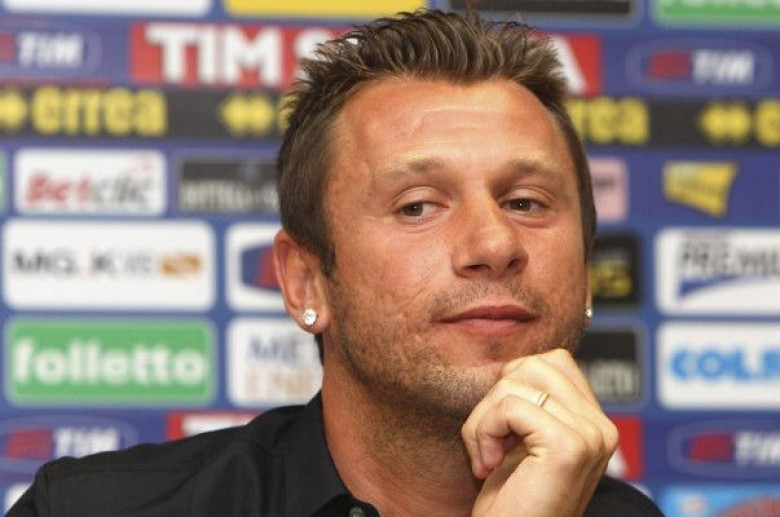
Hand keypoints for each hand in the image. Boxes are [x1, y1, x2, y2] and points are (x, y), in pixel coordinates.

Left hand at [461, 349, 617, 516]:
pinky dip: (483, 432)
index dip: (512, 385)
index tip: (503, 430)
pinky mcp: (569, 445)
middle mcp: (601, 426)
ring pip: (515, 382)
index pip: (553, 361)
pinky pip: (509, 406)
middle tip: (490, 444)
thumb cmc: (509, 499)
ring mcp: (590, 435)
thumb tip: (512, 360)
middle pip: (531, 365)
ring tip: (489, 456)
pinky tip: (488, 466)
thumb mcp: (522, 439)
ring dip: (484, 418)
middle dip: (495, 399)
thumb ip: (531, 400)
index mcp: (594, 422)